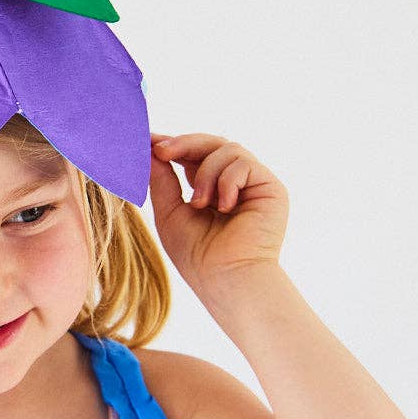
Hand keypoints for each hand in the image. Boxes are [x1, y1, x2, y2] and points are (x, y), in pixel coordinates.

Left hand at [147, 133, 287, 293]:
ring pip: (226, 148)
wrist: (226, 278)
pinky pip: (244, 162)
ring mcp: (253, 185)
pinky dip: (227, 181)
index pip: (192, 156)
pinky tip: (224, 207)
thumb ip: (162, 180)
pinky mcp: (270, 188)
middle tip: (160, 150)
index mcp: (209, 189)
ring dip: (205, 173)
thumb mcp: (170, 212)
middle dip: (183, 143)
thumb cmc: (197, 256)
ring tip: (199, 203)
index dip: (172, 145)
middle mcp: (233, 184)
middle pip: (210, 143)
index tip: (147, 140)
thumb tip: (149, 149)